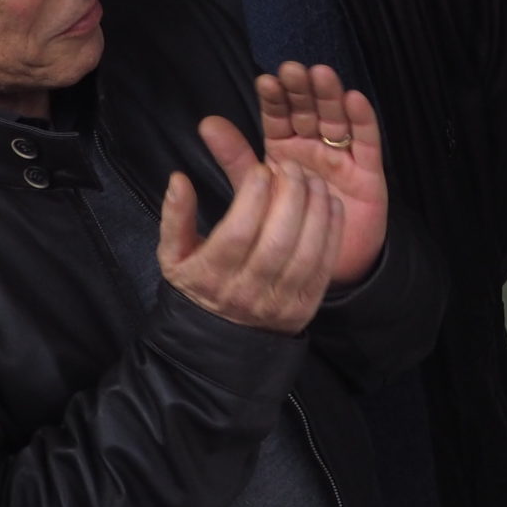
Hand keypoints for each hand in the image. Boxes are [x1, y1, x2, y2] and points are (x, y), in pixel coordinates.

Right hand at [157, 121, 343, 332]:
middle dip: (290, 196)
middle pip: (276, 240)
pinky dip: (332, 231)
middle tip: (291, 168)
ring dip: (315, 210)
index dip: (253, 196)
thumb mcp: (174, 254)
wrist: (221, 339)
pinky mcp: (304, 307)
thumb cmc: (198, 284)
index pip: (238, 233)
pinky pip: (324, 266)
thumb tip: (178, 179)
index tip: (262, 168)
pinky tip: (330, 203)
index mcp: (210, 276)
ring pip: (305, 252)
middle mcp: (245, 293)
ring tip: (313, 180)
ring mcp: (278, 303)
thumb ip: (175, 216)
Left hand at [254, 63, 387, 285]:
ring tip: (320, 75)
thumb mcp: (255, 193)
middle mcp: (313, 149)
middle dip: (301, 90)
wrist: (317, 270)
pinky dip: (363, 120)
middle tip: (293, 70)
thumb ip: (234, 158)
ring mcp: (341, 158)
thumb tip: (206, 122)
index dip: (274, 99)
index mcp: (284, 150)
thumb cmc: (285, 230)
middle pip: (308, 112)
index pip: (279, 117)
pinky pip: (367, 142)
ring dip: (329, 96)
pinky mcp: (368, 172)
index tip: (265, 82)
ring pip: (336, 120)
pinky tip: (353, 99)